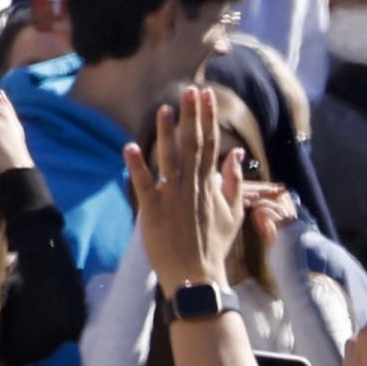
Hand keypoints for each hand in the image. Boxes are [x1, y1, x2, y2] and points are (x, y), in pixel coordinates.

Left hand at [124, 83, 244, 291]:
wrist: (198, 276)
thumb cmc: (214, 246)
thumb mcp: (233, 212)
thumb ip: (232, 181)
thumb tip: (237, 153)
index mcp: (210, 184)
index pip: (211, 143)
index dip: (207, 118)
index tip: (206, 95)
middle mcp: (193, 185)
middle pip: (193, 144)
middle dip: (192, 116)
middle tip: (190, 90)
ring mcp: (172, 197)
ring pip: (170, 158)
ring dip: (166, 133)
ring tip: (164, 109)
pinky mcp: (152, 210)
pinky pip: (143, 184)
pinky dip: (136, 165)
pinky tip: (129, 146)